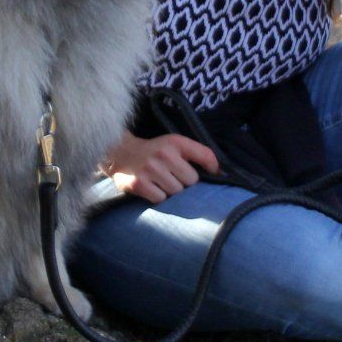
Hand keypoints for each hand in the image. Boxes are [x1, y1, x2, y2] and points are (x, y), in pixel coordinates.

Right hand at [102, 130, 218, 203]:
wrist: (120, 153)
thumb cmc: (154, 152)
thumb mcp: (175, 144)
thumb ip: (197, 154)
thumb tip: (221, 172)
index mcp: (176, 142)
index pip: (206, 155)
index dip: (213, 168)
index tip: (214, 174)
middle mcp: (164, 154)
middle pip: (191, 181)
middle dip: (184, 182)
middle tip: (171, 177)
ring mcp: (151, 169)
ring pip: (176, 192)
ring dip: (170, 191)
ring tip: (160, 182)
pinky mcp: (139, 184)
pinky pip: (161, 199)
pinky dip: (158, 197)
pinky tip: (151, 188)